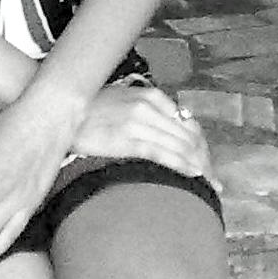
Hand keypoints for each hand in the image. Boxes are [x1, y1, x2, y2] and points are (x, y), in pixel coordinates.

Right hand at [73, 83, 214, 182]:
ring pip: (179, 145)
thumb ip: (148, 111)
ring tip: (208, 183)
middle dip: (205, 159)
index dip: (202, 145)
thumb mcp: (125, 100)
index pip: (187, 122)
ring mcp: (138, 122)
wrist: (62, 111)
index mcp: (151, 95)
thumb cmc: (93, 109)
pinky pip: (161, 153)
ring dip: (198, 165)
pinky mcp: (127, 139)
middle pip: (188, 135)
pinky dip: (181, 164)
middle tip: (215, 180)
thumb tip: (170, 128)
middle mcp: (149, 106)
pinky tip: (192, 174)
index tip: (208, 162)